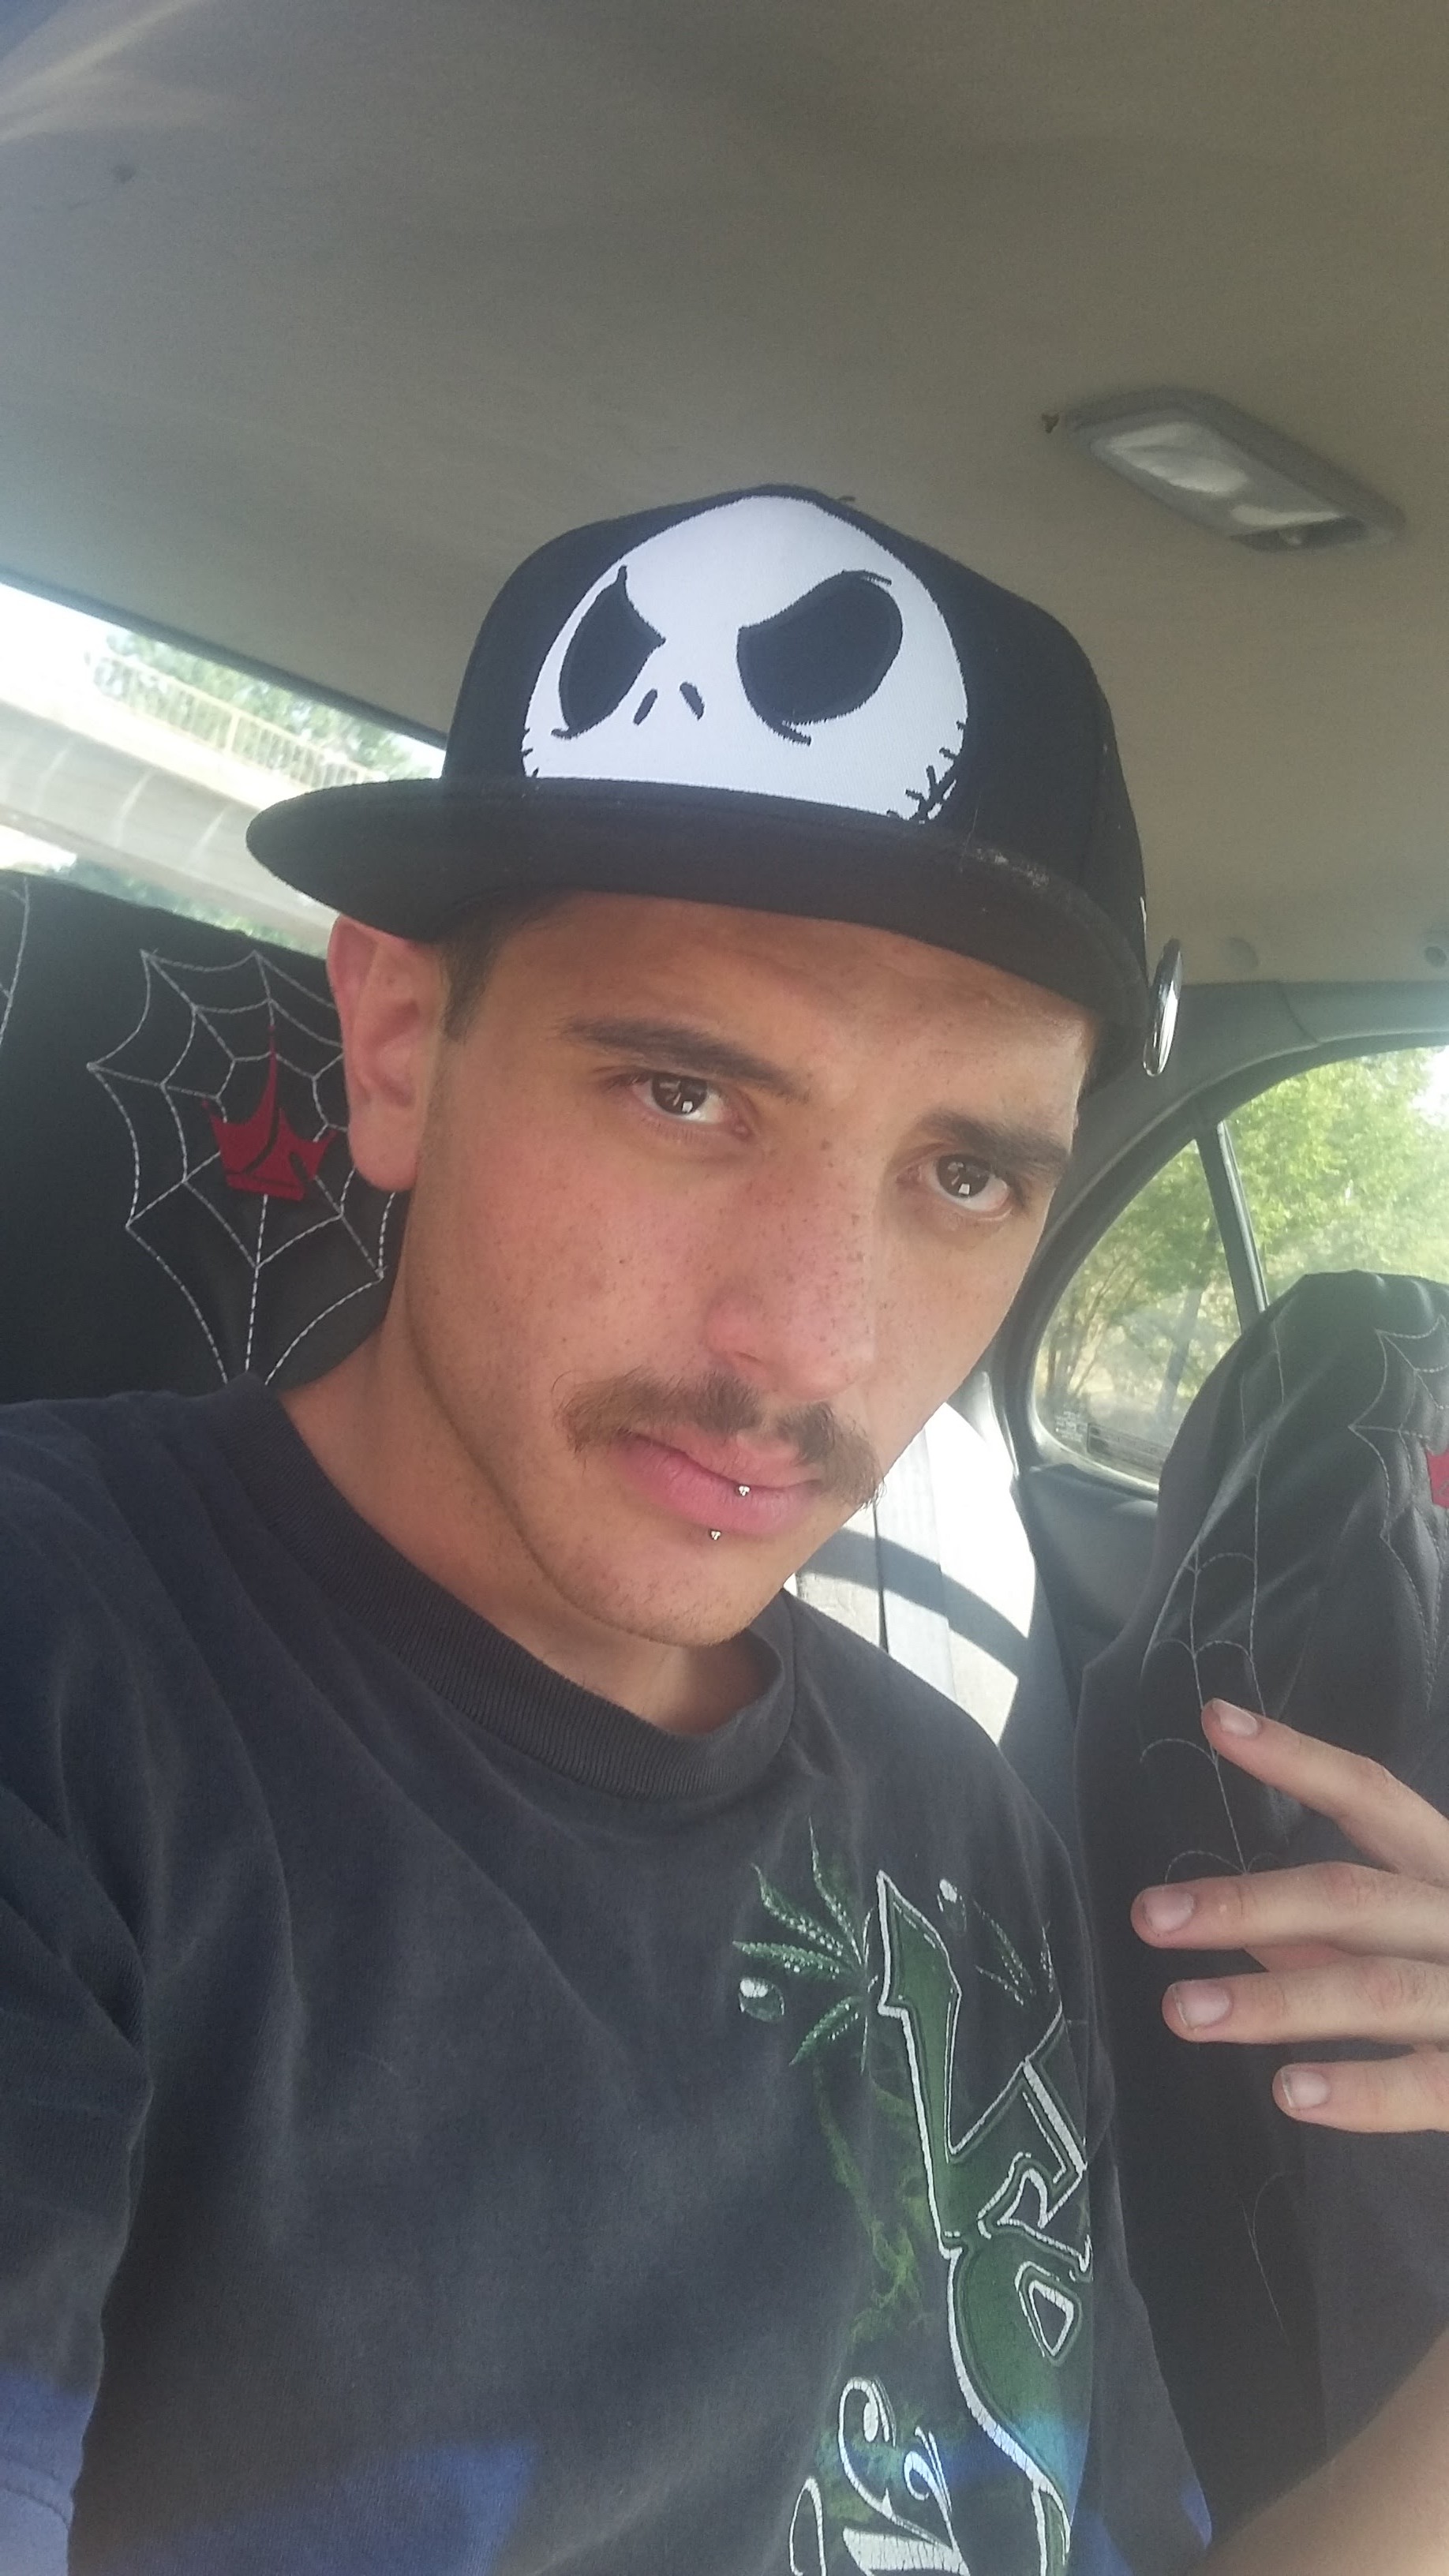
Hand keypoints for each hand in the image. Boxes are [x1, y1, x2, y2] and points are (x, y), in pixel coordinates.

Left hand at [1131, 1700, 1448, 2131]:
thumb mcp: (1429, 1935)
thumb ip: (1346, 1939)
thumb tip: (1252, 1937)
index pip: (1373, 1798)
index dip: (1298, 1759)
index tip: (1216, 1720)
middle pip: (1354, 1897)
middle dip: (1247, 1905)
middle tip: (1151, 1917)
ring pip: (1376, 1988)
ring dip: (1273, 2001)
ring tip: (1182, 2010)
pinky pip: (1426, 2084)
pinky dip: (1358, 2090)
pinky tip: (1289, 2091)